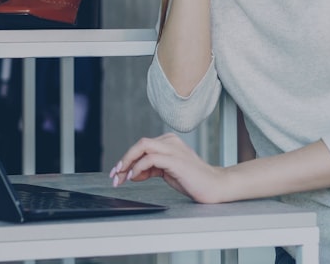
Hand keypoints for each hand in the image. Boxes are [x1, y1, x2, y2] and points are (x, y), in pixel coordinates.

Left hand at [109, 133, 227, 203]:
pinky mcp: (176, 160)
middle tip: (115, 175)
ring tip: (122, 177)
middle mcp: (171, 142)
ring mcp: (174, 150)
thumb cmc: (193, 179)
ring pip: (143, 146)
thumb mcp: (167, 172)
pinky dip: (139, 167)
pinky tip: (134, 177)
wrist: (214, 186)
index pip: (142, 146)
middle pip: (140, 144)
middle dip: (124, 159)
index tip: (118, 173)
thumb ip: (151, 168)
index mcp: (169, 142)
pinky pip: (151, 158)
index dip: (127, 158)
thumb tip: (132, 172)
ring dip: (128, 162)